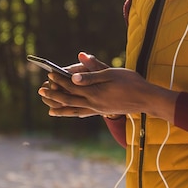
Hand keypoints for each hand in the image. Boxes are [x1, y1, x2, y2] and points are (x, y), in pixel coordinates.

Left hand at [38, 51, 177, 121]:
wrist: (146, 98)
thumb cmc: (131, 82)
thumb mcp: (112, 73)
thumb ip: (92, 73)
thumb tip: (73, 75)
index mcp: (94, 92)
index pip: (72, 86)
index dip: (60, 80)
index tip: (49, 74)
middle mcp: (93, 103)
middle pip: (69, 100)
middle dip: (54, 94)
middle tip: (41, 91)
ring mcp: (98, 109)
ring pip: (74, 110)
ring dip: (61, 108)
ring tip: (49, 108)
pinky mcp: (102, 111)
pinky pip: (83, 114)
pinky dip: (73, 114)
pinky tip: (70, 114)